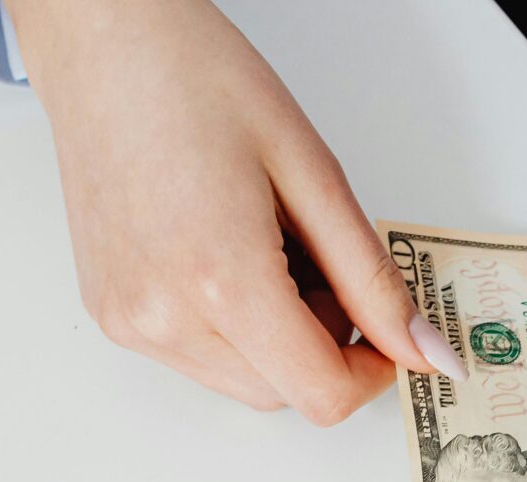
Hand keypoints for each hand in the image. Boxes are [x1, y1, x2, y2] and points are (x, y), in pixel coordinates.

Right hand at [7, 0, 463, 421]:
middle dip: (323, 346)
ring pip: (242, 383)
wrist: (102, 43)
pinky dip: (232, 329)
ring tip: (266, 246)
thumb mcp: (312, 173)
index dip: (371, 371)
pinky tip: (223, 254)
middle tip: (320, 261)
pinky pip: (197, 358)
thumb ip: (372, 278)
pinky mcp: (110, 315)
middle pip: (283, 394)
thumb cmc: (195, 79)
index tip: (387, 331)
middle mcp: (163, 316)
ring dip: (278, 340)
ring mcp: (128, 322)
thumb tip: (424, 352)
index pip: (321, 393)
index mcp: (220, 278)